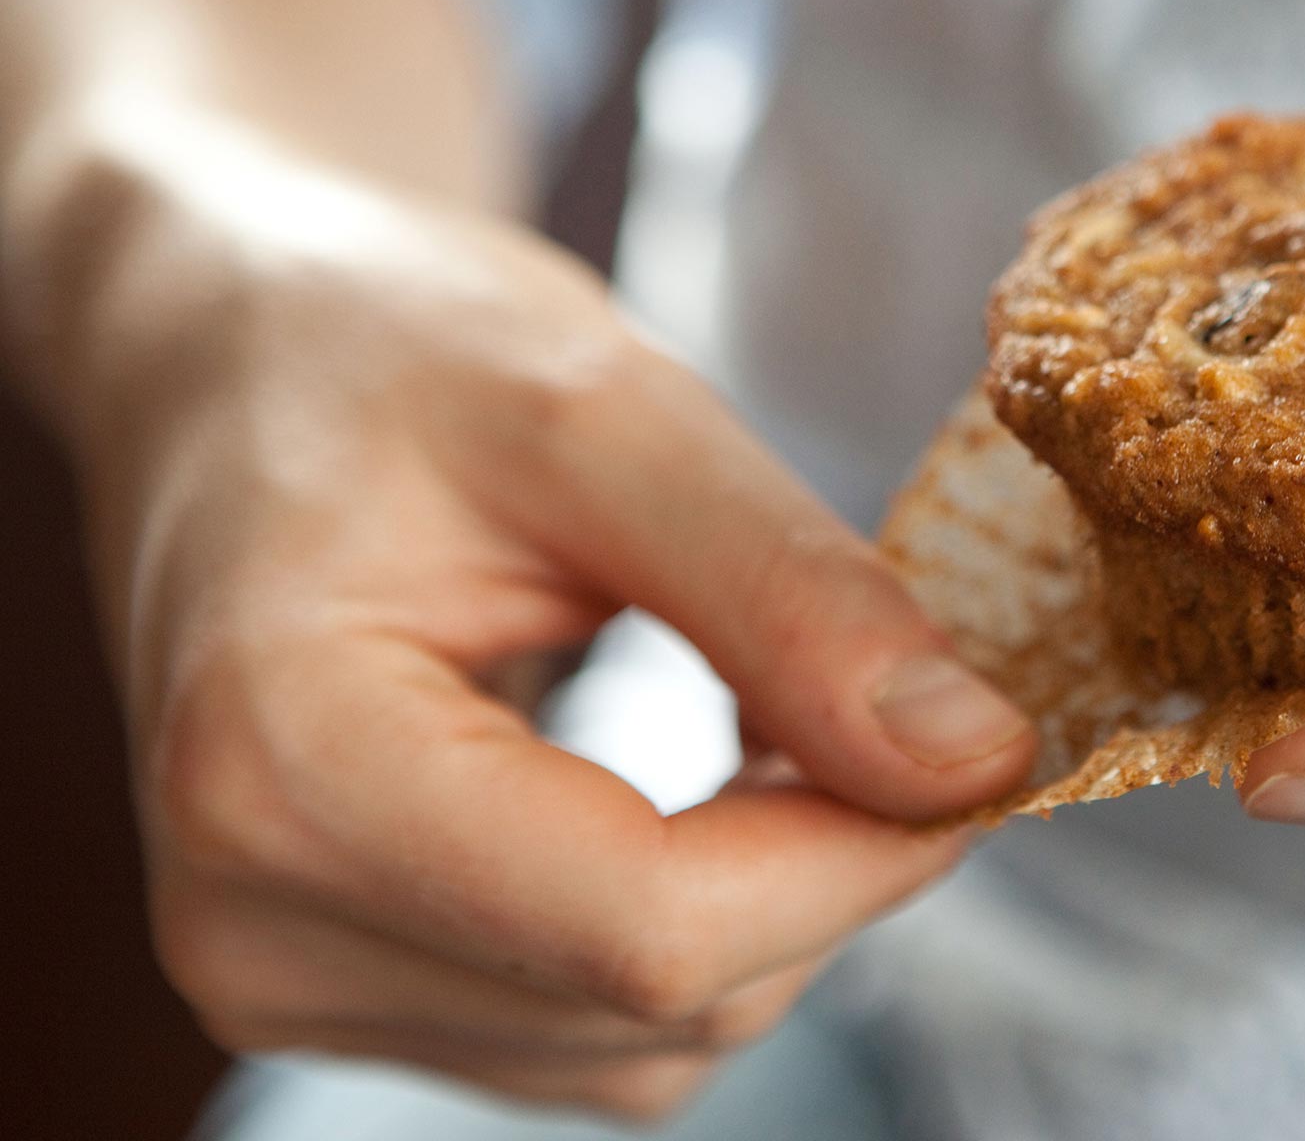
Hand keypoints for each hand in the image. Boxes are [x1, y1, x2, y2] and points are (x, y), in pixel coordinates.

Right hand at [57, 116, 1034, 1118]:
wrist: (236, 359)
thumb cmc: (391, 348)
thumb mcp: (608, 413)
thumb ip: (790, 596)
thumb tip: (974, 762)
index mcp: (283, 765)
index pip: (648, 930)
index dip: (860, 851)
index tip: (978, 738)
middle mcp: (253, 923)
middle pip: (659, 1002)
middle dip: (826, 862)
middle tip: (874, 682)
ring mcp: (284, 975)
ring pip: (647, 1045)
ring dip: (770, 897)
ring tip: (759, 707)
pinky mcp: (343, 983)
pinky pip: (597, 1031)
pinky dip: (700, 920)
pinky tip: (694, 783)